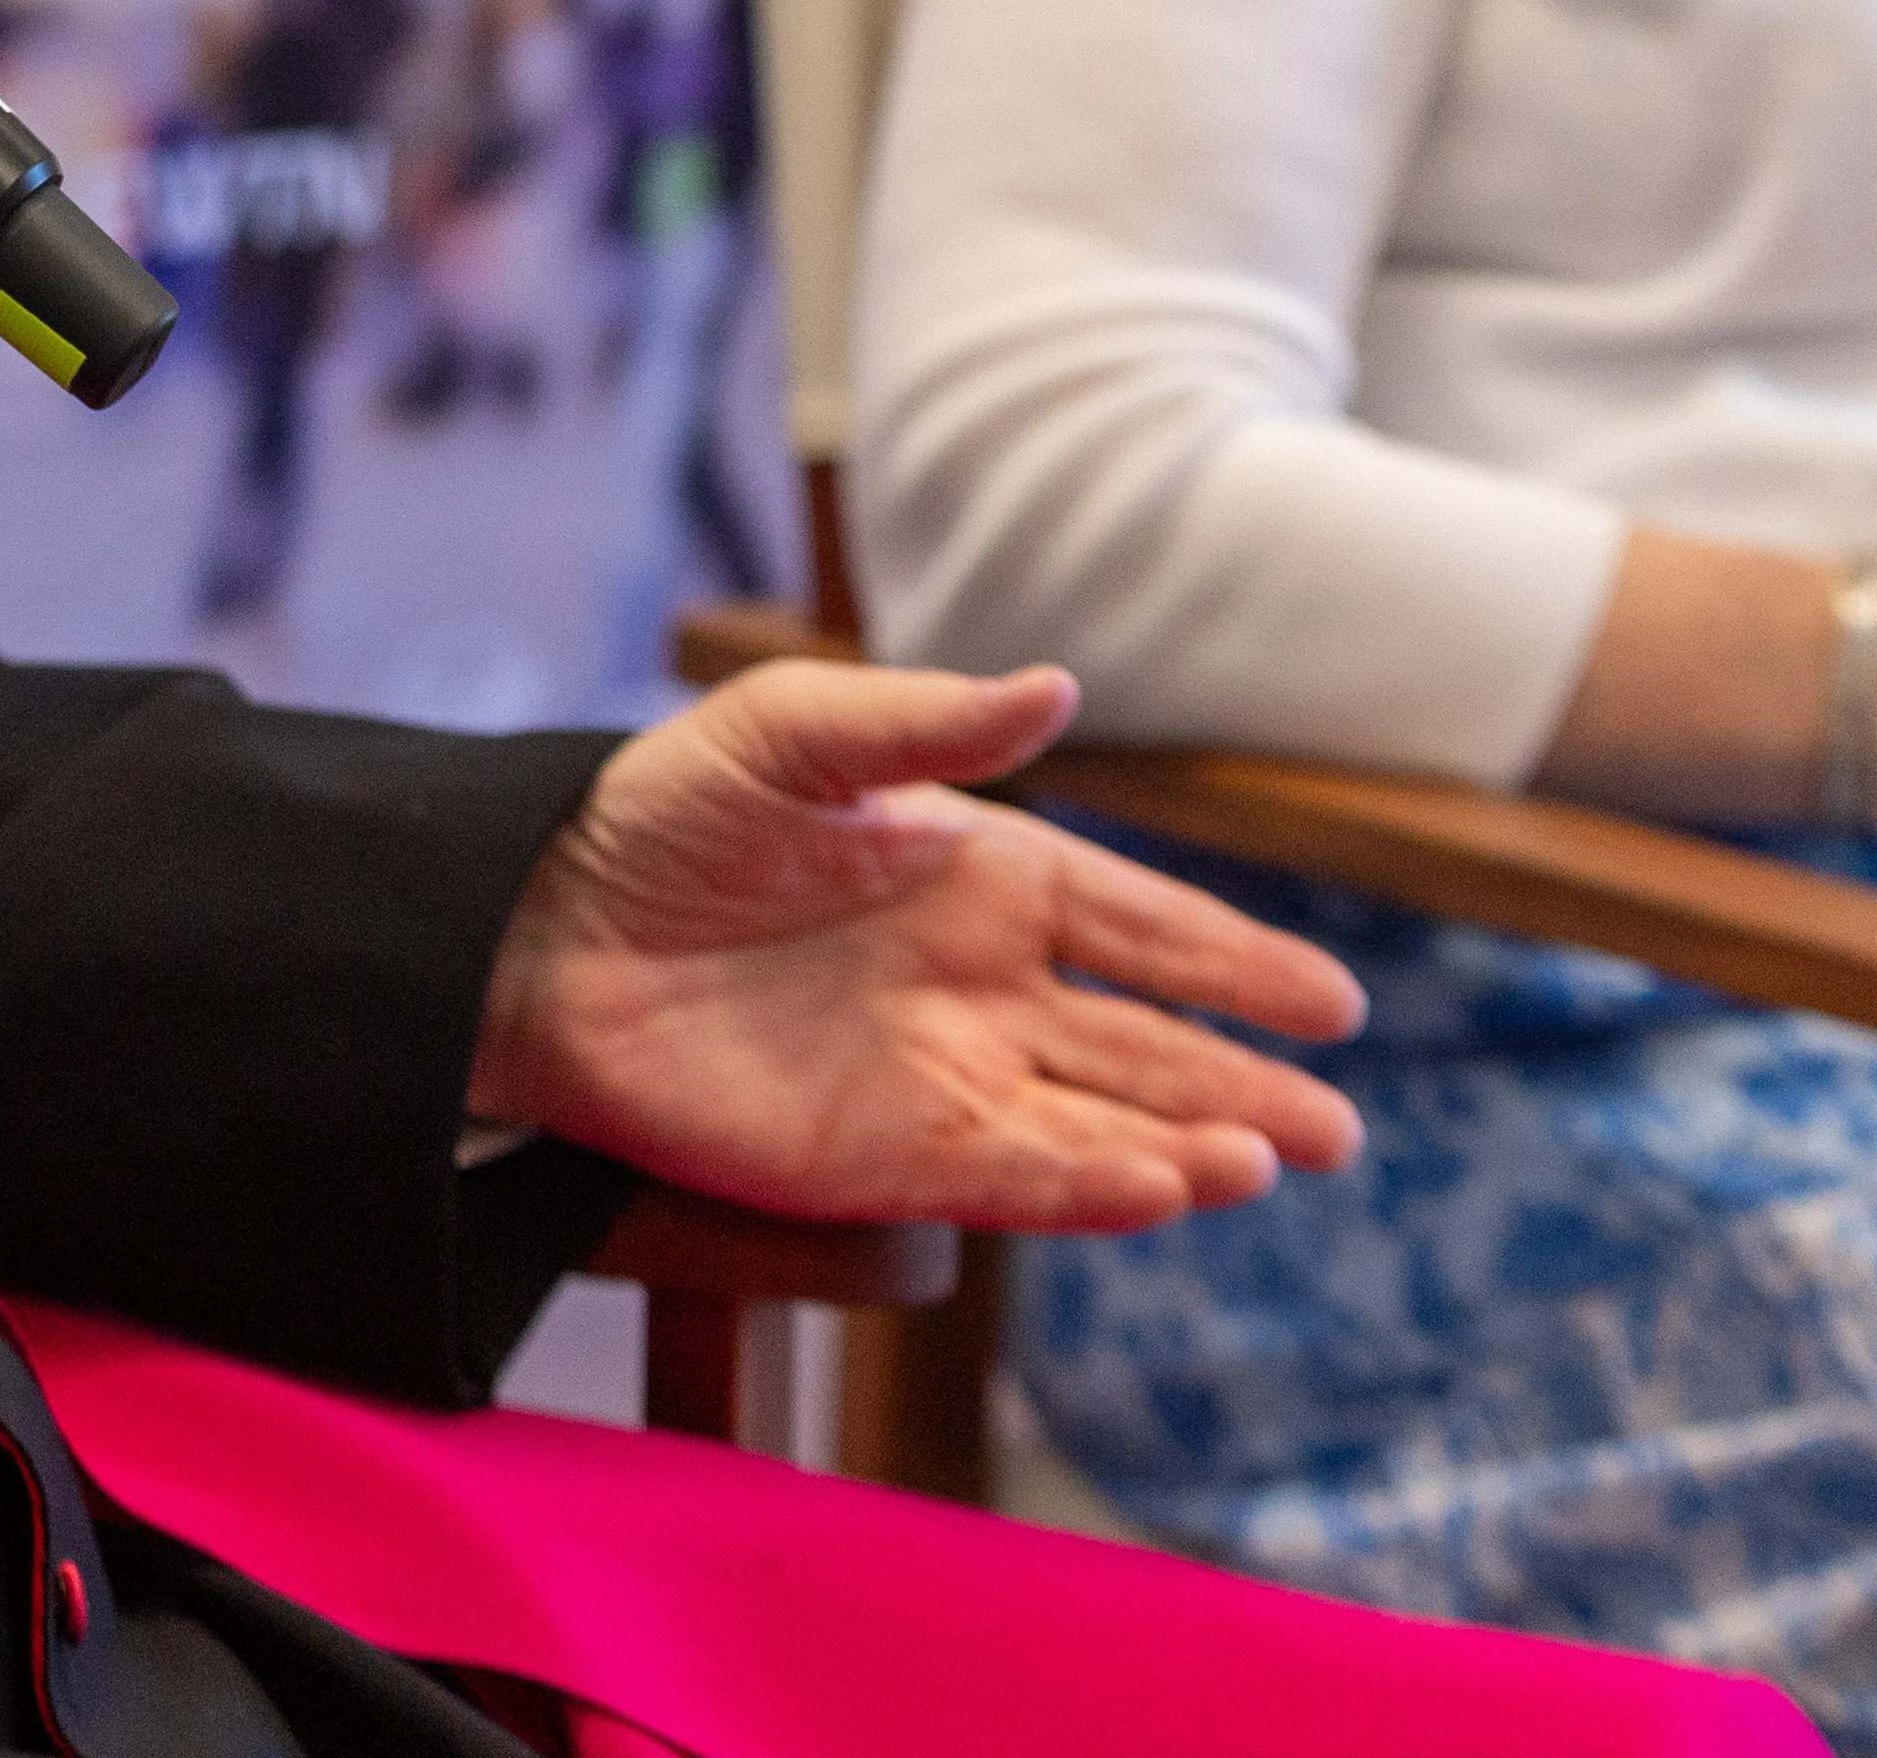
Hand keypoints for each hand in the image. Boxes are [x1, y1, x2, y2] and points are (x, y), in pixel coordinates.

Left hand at [467, 661, 1368, 1235]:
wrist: (536, 932)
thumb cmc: (662, 816)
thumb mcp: (788, 737)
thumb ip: (922, 723)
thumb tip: (1056, 686)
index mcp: (984, 877)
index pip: (1144, 926)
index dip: (1238, 964)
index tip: (1335, 1005)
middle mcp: (982, 988)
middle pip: (1146, 1047)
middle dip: (1245, 1085)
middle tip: (1340, 1127)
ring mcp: (939, 1080)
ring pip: (1097, 1124)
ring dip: (1183, 1147)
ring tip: (1268, 1163)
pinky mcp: (877, 1160)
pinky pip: (1005, 1180)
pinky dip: (1083, 1191)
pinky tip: (1156, 1191)